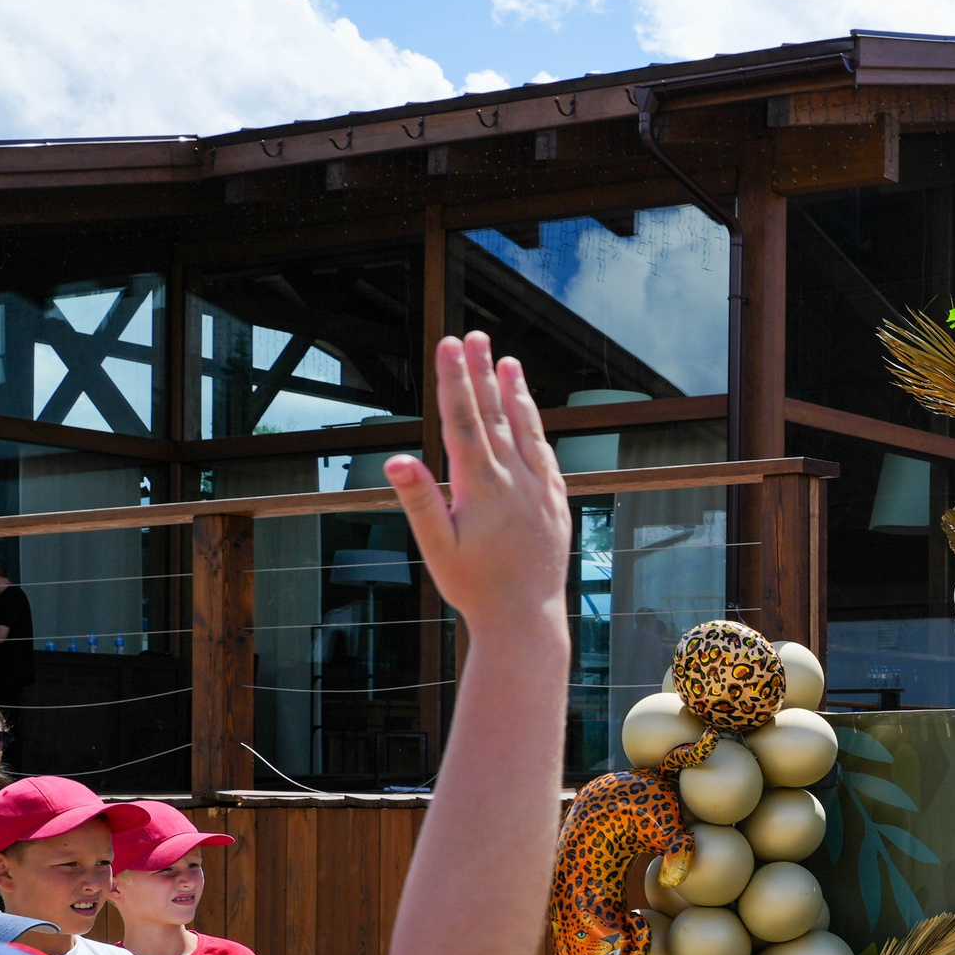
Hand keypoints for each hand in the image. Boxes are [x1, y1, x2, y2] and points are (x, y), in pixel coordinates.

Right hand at [388, 334, 569, 634]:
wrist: (526, 619)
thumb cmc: (474, 587)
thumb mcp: (437, 548)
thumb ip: (419, 501)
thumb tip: (398, 458)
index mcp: (481, 486)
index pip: (463, 420)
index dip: (455, 380)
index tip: (449, 344)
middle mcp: (515, 481)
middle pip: (495, 415)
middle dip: (482, 372)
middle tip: (473, 335)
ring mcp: (540, 490)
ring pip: (527, 431)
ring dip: (515, 394)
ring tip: (508, 361)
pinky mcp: (556, 504)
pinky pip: (545, 457)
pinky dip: (536, 430)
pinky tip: (530, 417)